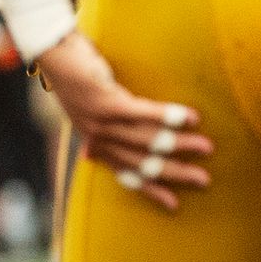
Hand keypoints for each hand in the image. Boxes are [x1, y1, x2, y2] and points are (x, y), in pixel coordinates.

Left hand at [33, 31, 212, 211]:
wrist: (54, 56)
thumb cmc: (76, 81)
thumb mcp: (81, 113)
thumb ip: (91, 133)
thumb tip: (91, 155)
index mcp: (95, 144)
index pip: (127, 174)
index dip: (151, 190)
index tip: (174, 205)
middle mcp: (98, 138)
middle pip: (142, 163)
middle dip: (175, 173)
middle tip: (204, 180)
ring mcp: (101, 122)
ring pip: (147, 140)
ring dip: (180, 144)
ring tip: (206, 147)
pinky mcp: (107, 103)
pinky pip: (144, 114)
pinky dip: (169, 117)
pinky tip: (191, 118)